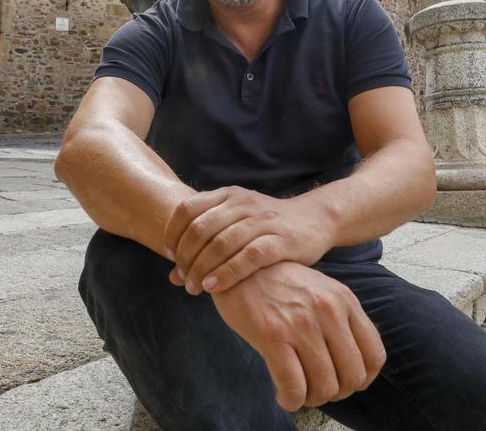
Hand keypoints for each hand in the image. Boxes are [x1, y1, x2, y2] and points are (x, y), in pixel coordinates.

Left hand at [163, 186, 333, 294]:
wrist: (316, 219)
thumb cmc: (267, 229)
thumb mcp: (236, 227)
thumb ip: (205, 246)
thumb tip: (172, 276)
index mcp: (228, 195)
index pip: (187, 209)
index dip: (173, 233)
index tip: (169, 256)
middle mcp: (243, 203)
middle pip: (201, 228)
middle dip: (185, 257)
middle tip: (183, 281)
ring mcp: (263, 220)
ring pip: (222, 243)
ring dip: (202, 268)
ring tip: (194, 288)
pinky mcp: (282, 240)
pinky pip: (249, 256)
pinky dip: (227, 273)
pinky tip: (214, 287)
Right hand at [211, 261, 385, 410]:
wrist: (238, 261)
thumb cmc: (278, 282)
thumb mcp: (321, 290)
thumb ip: (341, 319)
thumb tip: (353, 362)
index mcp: (344, 301)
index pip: (374, 356)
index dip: (362, 379)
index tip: (343, 381)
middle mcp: (329, 311)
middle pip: (353, 377)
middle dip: (336, 392)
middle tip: (317, 388)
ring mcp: (302, 323)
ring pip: (325, 386)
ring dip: (312, 399)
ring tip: (298, 392)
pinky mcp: (273, 335)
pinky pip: (294, 386)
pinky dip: (291, 401)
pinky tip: (283, 396)